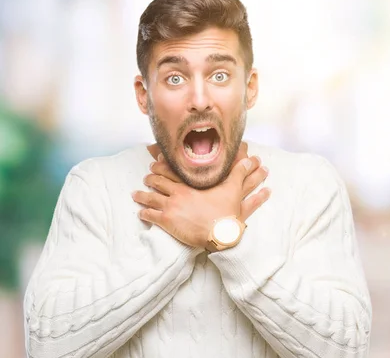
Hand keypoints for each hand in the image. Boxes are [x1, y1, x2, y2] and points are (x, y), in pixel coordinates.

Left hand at [132, 145, 269, 247]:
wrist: (220, 234)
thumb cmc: (226, 213)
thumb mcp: (235, 190)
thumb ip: (239, 172)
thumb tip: (249, 159)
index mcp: (192, 184)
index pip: (173, 170)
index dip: (163, 165)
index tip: (156, 161)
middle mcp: (178, 192)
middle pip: (159, 182)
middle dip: (151, 178)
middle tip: (146, 176)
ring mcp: (171, 207)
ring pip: (151, 198)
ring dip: (142, 195)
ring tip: (136, 194)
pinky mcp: (167, 222)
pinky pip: (151, 216)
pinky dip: (144, 213)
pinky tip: (141, 213)